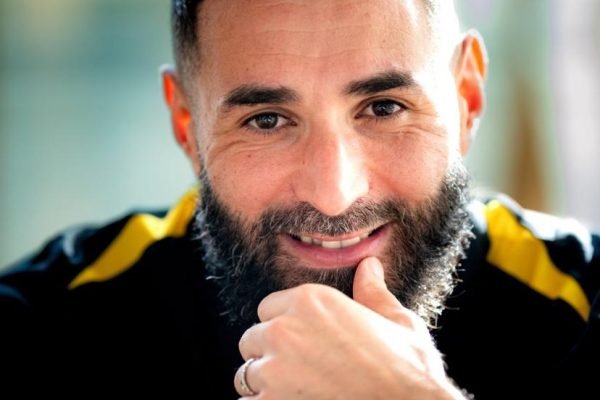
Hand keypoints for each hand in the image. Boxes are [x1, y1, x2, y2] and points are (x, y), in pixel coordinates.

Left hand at [235, 257, 465, 398]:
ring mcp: (274, 370)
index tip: (301, 340)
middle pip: (252, 338)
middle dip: (269, 353)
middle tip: (297, 368)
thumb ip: (374, 292)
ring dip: (263, 383)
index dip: (284, 324)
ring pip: (246, 373)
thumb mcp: (397, 321)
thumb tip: (370, 266)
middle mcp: (285, 330)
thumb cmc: (407, 368)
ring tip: (291, 391)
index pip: (268, 308)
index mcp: (311, 301)